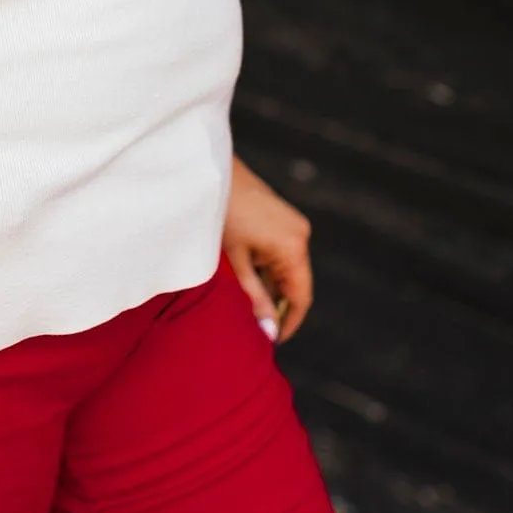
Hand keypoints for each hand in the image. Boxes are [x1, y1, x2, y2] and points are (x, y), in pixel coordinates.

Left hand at [222, 155, 312, 342]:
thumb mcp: (235, 261)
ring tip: (245, 300)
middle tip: (253, 323)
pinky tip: (245, 274)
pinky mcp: (282, 216)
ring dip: (270, 285)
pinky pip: (281, 251)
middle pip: (296, 282)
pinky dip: (267, 266)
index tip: (272, 339)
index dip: (289, 321)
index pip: (301, 296)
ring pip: (287, 267)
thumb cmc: (220, 216)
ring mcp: (293, 223)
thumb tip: (269, 331)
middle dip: (277, 304)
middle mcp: (300, 234)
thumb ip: (254, 297)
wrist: (211, 172)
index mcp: (294, 247)